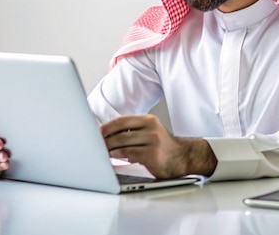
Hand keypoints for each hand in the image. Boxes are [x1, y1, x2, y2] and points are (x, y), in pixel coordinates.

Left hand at [101, 114, 216, 178]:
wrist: (183, 157)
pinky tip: (113, 158)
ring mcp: (153, 141)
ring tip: (102, 152)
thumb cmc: (162, 147)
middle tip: (95, 145)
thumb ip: (132, 131)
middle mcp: (151, 128)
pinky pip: (129, 154)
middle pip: (120, 132)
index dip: (107, 127)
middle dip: (105, 140)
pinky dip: (118, 156)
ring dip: (109, 149)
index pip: (122, 120)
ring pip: (123, 143)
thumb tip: (107, 135)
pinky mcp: (152, 155)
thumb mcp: (150, 132)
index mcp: (149, 120)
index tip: (97, 132)